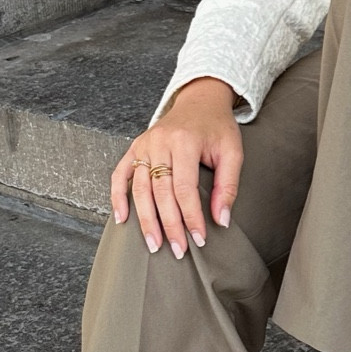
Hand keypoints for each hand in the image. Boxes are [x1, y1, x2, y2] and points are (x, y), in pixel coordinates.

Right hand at [110, 77, 242, 257]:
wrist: (200, 101)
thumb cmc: (217, 127)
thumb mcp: (232, 152)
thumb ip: (228, 186)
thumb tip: (221, 220)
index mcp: (185, 142)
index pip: (185, 189)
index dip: (191, 217)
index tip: (199, 239)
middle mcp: (160, 142)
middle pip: (160, 192)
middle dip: (169, 225)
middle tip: (178, 250)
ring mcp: (144, 144)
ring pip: (139, 188)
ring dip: (145, 219)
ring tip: (154, 244)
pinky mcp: (135, 147)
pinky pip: (120, 175)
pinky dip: (118, 197)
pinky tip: (122, 219)